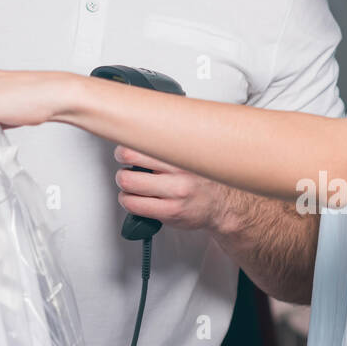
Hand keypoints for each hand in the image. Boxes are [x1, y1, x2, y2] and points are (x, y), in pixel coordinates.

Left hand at [113, 144, 230, 231]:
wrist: (223, 205)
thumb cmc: (201, 179)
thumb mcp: (189, 153)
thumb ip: (167, 144)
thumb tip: (138, 133)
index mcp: (183, 151)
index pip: (144, 137)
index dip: (128, 143)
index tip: (126, 148)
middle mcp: (180, 170)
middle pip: (129, 156)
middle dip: (124, 162)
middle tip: (127, 167)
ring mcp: (175, 192)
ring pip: (128, 182)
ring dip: (124, 184)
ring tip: (132, 185)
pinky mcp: (170, 212)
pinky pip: (133, 205)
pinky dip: (128, 201)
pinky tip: (136, 199)